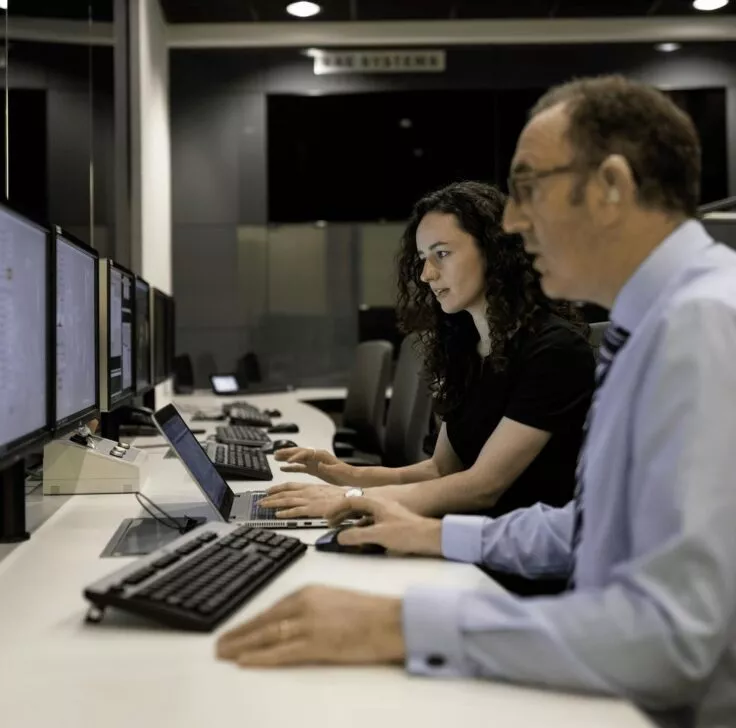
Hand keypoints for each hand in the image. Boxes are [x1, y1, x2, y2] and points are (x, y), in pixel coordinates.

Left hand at [216, 585, 403, 666]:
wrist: (392, 620)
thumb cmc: (370, 612)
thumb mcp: (334, 600)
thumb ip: (311, 608)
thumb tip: (291, 624)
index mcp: (309, 591)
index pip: (271, 608)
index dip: (250, 621)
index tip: (235, 629)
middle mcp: (304, 603)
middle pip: (263, 621)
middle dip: (239, 633)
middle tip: (219, 643)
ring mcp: (309, 623)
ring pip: (267, 635)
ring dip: (241, 644)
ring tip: (224, 653)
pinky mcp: (316, 643)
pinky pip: (281, 652)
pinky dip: (260, 657)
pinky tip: (244, 661)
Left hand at [260, 482, 347, 518]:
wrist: (351, 497)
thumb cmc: (341, 496)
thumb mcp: (325, 492)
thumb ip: (316, 496)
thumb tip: (310, 502)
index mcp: (310, 487)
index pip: (289, 486)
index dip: (277, 488)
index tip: (269, 490)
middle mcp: (307, 492)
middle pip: (284, 493)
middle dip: (270, 497)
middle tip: (260, 500)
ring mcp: (308, 500)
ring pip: (286, 501)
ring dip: (272, 504)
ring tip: (262, 506)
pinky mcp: (311, 509)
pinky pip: (294, 511)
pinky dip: (285, 513)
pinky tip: (277, 516)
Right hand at [273, 447, 349, 484]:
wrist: (351, 477)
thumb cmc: (346, 473)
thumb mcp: (337, 470)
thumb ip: (328, 467)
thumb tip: (319, 464)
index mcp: (321, 455)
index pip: (306, 453)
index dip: (297, 456)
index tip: (288, 461)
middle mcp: (316, 456)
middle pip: (299, 452)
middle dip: (287, 452)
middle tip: (275, 454)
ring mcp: (313, 462)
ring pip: (297, 458)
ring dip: (286, 458)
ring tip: (275, 458)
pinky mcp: (313, 469)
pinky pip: (300, 467)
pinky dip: (291, 467)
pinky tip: (283, 468)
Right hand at [326, 497, 442, 556]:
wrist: (431, 537)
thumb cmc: (408, 532)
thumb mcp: (378, 535)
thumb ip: (357, 536)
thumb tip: (340, 537)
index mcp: (375, 503)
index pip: (350, 500)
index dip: (336, 508)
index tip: (327, 517)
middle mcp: (380, 506)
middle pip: (356, 507)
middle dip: (342, 515)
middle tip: (331, 524)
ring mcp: (387, 514)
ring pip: (363, 516)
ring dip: (351, 523)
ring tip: (343, 532)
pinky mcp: (392, 523)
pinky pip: (372, 523)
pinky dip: (362, 529)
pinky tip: (361, 539)